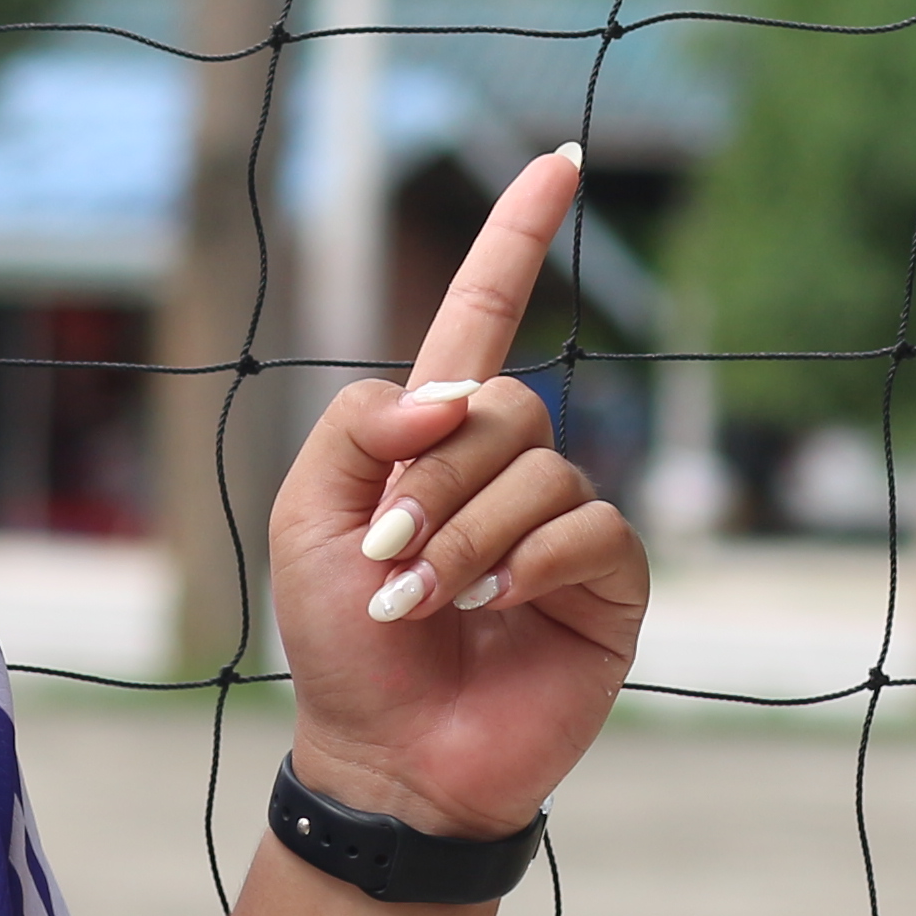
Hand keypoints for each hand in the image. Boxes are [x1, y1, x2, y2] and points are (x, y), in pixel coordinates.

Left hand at [269, 146, 650, 843]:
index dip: (518, 235)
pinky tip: (497, 611)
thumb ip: (359, 426)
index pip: (485, 313)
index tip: (560, 159)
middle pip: (502, 404)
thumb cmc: (338, 642)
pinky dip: (529, 565)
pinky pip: (590, 528)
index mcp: (436, 437)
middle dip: (436, 481)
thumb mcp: (307, 516)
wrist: (386, 756)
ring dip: (469, 538)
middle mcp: (511, 467)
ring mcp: (564, 524)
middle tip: (390, 562)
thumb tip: (452, 395)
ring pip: (540, 470)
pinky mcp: (608, 585)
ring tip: (430, 604)